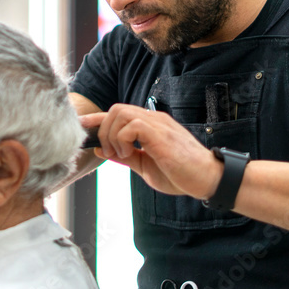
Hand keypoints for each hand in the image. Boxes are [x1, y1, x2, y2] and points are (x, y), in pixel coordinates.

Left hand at [81, 105, 222, 198]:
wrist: (207, 179)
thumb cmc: (181, 174)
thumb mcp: (145, 166)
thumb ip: (127, 157)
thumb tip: (103, 151)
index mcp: (150, 126)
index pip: (118, 113)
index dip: (97, 118)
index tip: (81, 126)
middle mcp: (153, 120)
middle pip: (115, 109)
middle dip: (103, 130)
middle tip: (108, 152)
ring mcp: (157, 124)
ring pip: (120, 113)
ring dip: (112, 135)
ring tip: (120, 154)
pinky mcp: (160, 133)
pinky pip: (131, 125)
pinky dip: (122, 139)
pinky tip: (129, 153)